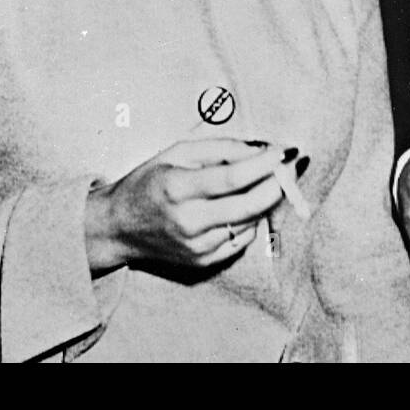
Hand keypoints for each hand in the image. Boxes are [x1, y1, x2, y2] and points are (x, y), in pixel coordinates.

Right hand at [85, 138, 292, 273]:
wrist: (119, 226)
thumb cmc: (150, 181)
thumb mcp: (178, 152)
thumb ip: (221, 148)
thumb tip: (261, 150)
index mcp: (177, 188)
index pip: (232, 177)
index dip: (264, 164)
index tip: (285, 151)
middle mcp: (187, 221)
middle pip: (249, 205)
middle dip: (277, 185)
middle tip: (291, 168)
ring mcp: (196, 246)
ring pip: (249, 222)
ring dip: (265, 200)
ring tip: (264, 181)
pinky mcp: (202, 261)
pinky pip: (241, 238)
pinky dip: (250, 219)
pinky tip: (242, 204)